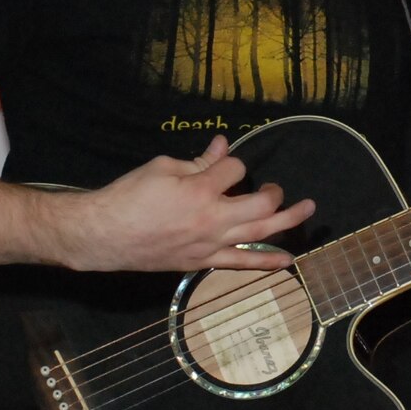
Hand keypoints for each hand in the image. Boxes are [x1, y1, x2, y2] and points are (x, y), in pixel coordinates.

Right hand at [58, 135, 314, 271]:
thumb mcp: (162, 168)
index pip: (234, 170)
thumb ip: (198, 160)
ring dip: (287, 221)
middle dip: (274, 193)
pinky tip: (287, 261)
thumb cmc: (128, 197)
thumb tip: (223, 145)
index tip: (222, 163)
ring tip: (308, 210)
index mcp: (200, 190)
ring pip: (259, 234)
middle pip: (260, 204)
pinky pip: (240, 264)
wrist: (103, 235)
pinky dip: (265, 263)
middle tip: (278, 188)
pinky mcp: (201, 262)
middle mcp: (212, 219)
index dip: (232, 163)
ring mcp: (209, 244)